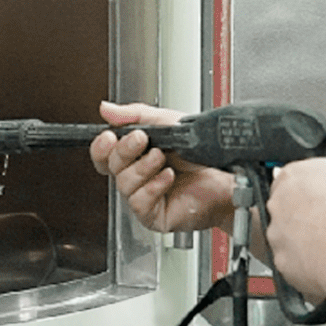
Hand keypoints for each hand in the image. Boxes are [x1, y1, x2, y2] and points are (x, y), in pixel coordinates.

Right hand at [90, 103, 230, 235]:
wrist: (225, 177)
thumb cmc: (199, 153)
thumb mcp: (167, 123)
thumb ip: (135, 115)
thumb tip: (106, 109)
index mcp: (135, 155)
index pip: (104, 153)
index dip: (101, 146)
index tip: (109, 135)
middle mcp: (136, 176)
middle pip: (110, 166)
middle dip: (124, 150)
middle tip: (141, 139)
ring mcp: (144, 197)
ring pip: (123, 184)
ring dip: (142, 167)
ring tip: (161, 158)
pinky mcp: (154, 216)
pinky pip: (140, 203)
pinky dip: (153, 186)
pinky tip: (168, 177)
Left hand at [267, 155, 325, 309]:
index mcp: (297, 173)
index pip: (296, 178)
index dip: (316, 190)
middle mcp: (280, 202)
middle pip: (288, 208)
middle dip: (308, 216)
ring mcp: (278, 234)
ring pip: (288, 239)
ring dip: (306, 243)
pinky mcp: (282, 263)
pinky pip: (293, 266)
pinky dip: (308, 267)